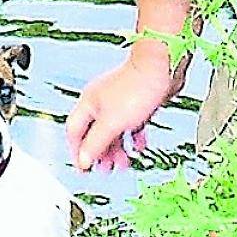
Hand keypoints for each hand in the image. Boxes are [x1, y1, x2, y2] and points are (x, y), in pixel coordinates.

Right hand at [66, 43, 186, 171]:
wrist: (162, 68)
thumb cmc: (137, 85)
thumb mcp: (112, 122)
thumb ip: (96, 143)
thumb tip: (83, 161)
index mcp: (89, 104)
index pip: (74, 132)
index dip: (77, 152)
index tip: (84, 169)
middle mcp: (102, 103)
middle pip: (95, 134)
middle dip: (100, 154)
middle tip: (107, 169)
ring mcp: (120, 103)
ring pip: (113, 132)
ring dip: (117, 149)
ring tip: (124, 163)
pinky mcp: (137, 104)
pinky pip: (131, 126)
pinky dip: (133, 138)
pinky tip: (139, 145)